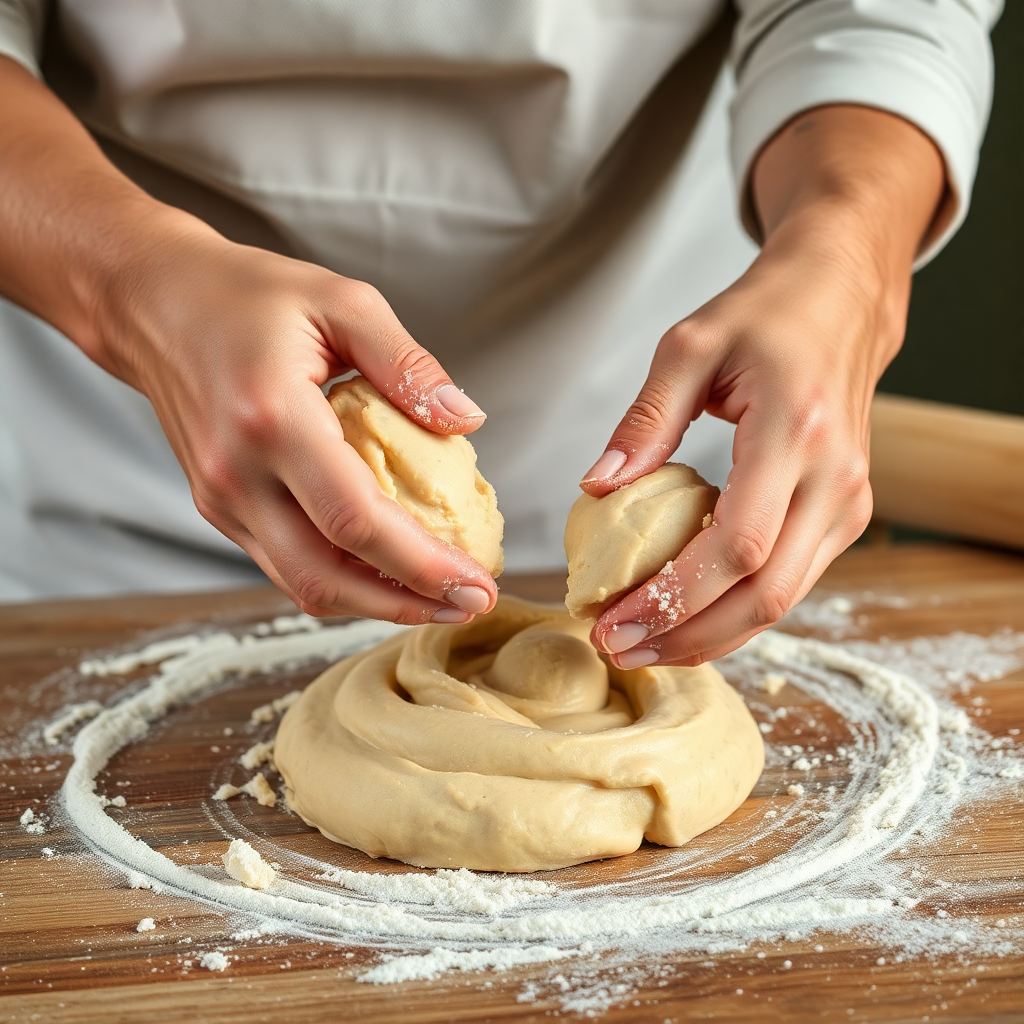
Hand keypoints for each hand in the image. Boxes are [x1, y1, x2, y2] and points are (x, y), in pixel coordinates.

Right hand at [97, 221, 498, 622]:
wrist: (154, 303)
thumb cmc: (249, 295)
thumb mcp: (342, 301)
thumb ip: (408, 364)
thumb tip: (467, 419)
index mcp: (272, 418)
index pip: (355, 521)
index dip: (422, 565)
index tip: (478, 584)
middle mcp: (237, 474)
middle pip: (326, 576)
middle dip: (406, 603)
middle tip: (471, 602)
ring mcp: (220, 499)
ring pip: (302, 584)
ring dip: (375, 603)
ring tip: (440, 597)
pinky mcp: (218, 507)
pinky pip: (285, 564)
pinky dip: (342, 579)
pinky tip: (388, 570)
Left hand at [580, 106, 944, 666]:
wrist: (843, 302)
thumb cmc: (766, 315)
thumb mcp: (689, 346)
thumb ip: (644, 421)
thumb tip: (596, 489)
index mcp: (795, 431)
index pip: (739, 545)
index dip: (673, 598)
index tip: (612, 621)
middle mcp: (835, 479)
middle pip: (764, 594)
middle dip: (686, 637)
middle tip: (618, 649)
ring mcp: (849, 503)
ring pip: (782, 602)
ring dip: (710, 637)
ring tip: (643, 646)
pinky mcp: (846, 516)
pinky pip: (791, 584)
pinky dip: (736, 613)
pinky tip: (686, 618)